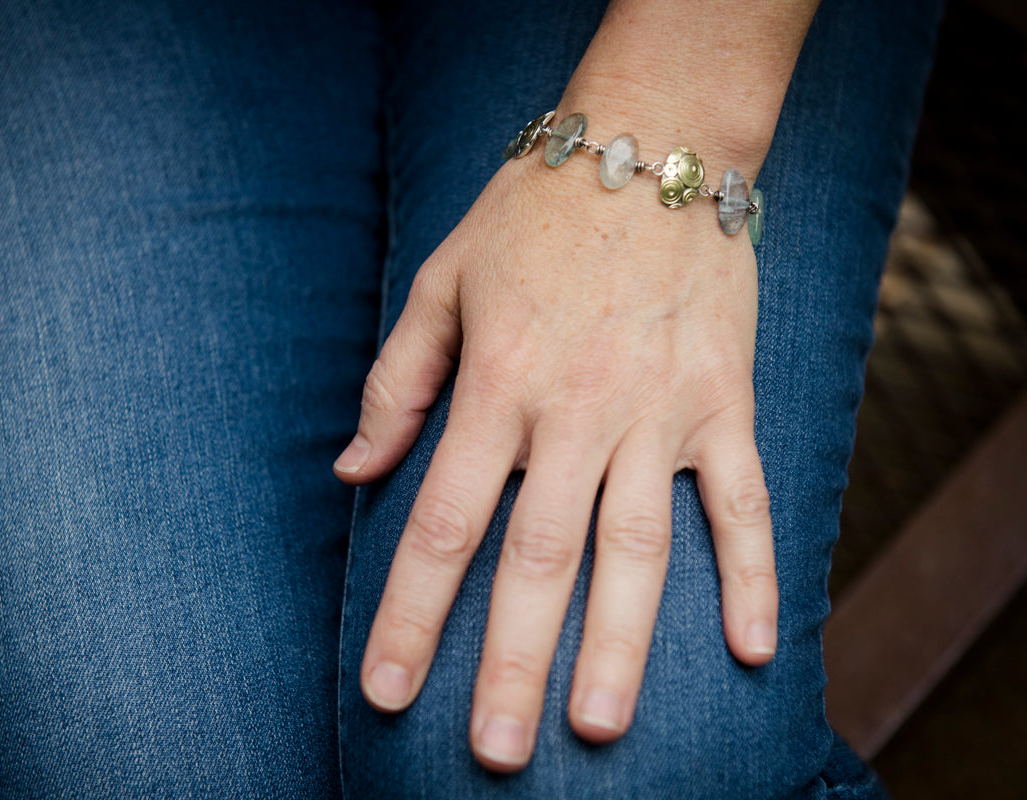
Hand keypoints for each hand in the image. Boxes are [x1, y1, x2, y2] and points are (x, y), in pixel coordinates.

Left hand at [333, 134, 778, 771]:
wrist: (651, 145)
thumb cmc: (532, 218)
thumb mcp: (440, 284)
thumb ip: (396, 384)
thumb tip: (353, 474)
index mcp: (497, 387)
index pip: (443, 524)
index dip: (410, 614)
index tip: (388, 691)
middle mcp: (575, 412)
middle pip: (536, 560)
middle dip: (511, 663)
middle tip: (496, 753)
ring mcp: (658, 412)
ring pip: (637, 548)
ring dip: (621, 645)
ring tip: (598, 727)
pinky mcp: (723, 403)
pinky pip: (742, 500)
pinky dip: (750, 573)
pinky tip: (754, 650)